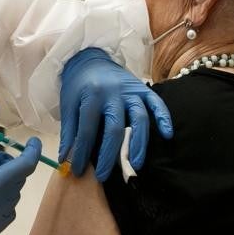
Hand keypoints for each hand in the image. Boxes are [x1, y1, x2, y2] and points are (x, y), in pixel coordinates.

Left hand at [58, 48, 173, 181]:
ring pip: (139, 118)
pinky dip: (164, 118)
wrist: (90, 58)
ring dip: (138, 143)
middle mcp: (112, 93)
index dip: (83, 153)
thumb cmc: (78, 85)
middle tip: (105, 176)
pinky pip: (157, 103)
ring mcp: (130, 90)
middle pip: (114, 128)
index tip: (80, 171)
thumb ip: (69, 132)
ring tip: (135, 164)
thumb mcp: (68, 105)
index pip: (87, 130)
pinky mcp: (143, 88)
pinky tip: (167, 134)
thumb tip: (66, 160)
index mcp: (90, 96)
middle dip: (110, 155)